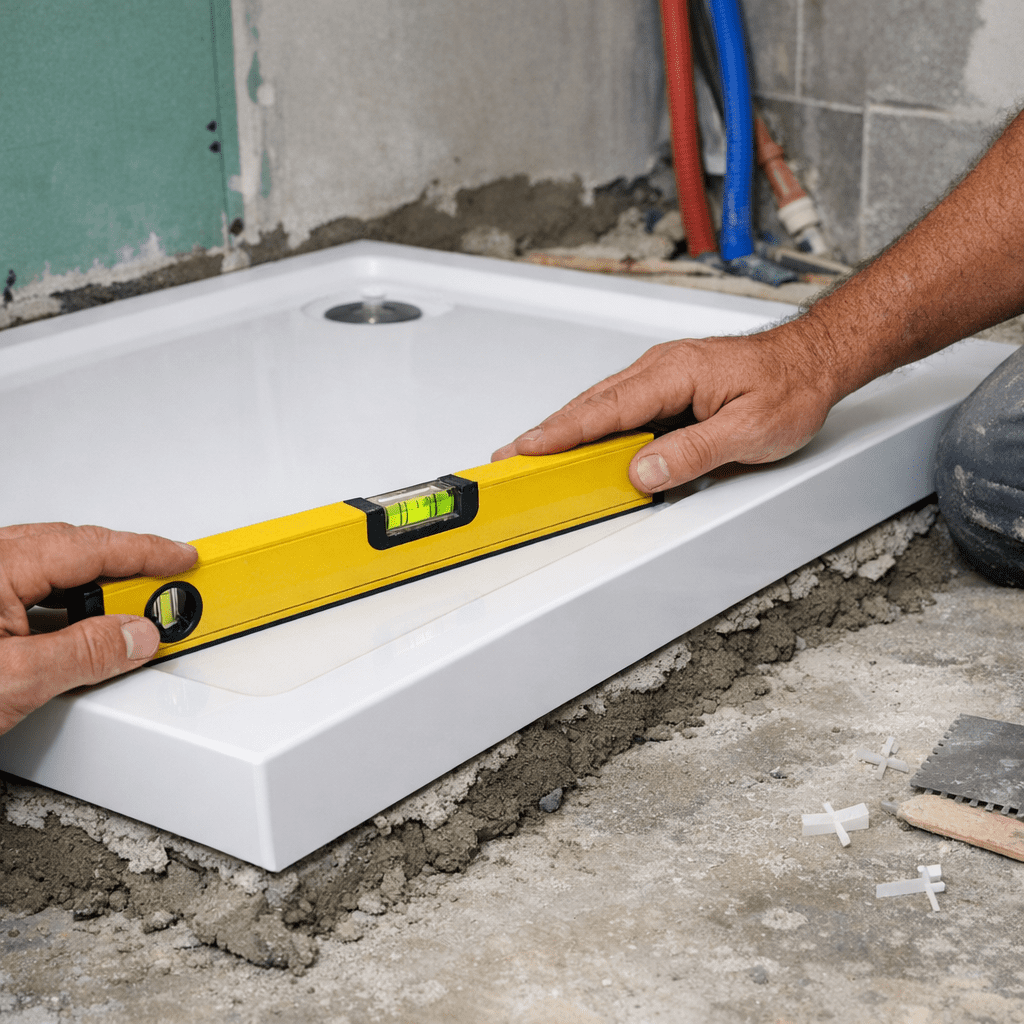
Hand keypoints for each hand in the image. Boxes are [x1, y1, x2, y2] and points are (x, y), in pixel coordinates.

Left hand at [0, 523, 197, 733]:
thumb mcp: (16, 679)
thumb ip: (85, 654)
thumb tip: (139, 636)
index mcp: (0, 566)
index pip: (93, 547)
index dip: (148, 553)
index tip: (184, 559)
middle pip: (76, 549)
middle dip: (128, 570)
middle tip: (166, 594)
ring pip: (53, 565)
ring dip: (97, 585)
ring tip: (129, 613)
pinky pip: (30, 582)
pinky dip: (65, 597)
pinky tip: (79, 622)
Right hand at [491, 324, 838, 491]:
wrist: (815, 360)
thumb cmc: (790, 387)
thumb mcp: (750, 431)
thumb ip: (693, 452)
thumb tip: (643, 471)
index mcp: (675, 374)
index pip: (606, 410)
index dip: (561, 433)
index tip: (527, 449)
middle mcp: (661, 368)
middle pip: (592, 405)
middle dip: (547, 432)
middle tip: (511, 457)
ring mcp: (663, 375)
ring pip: (603, 404)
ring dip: (567, 429)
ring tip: (536, 454)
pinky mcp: (669, 385)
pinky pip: (621, 406)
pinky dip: (595, 424)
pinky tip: (584, 443)